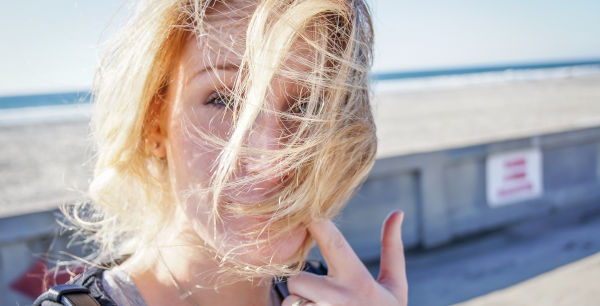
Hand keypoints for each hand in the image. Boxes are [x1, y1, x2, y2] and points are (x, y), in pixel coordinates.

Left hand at [283, 210, 407, 305]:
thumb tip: (397, 211)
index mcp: (357, 281)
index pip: (330, 240)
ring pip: (290, 302)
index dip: (315, 221)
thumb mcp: (395, 287)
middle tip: (321, 295)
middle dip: (303, 285)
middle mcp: (337, 300)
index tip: (306, 212)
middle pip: (297, 278)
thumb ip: (392, 250)